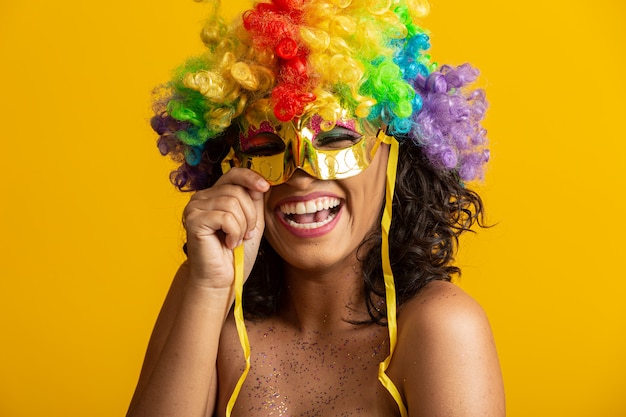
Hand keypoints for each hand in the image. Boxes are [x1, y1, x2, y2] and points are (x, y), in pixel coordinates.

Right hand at [182, 168, 269, 289]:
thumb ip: (255, 201)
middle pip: (237, 190)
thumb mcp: (252, 222)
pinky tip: (228, 244)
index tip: (265, 187)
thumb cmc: (235, 254)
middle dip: (250, 215)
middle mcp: (201, 198)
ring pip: (232, 203)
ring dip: (242, 226)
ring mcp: (195, 208)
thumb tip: (263, 181)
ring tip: (236, 240)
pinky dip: (234, 233)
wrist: (222, 280)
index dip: (251, 177)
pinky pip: (225, 217)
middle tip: (247, 234)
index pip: (233, 174)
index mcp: (214, 195)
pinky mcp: (193, 220)